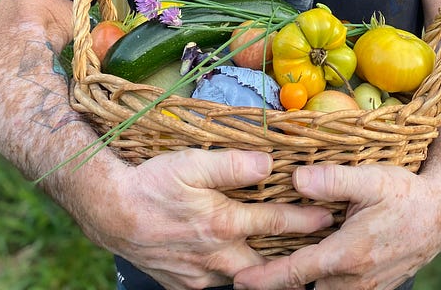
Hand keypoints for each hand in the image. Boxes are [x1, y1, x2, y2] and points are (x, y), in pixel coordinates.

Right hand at [81, 148, 334, 289]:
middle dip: (293, 253)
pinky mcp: (186, 284)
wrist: (110, 212)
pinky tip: (240, 261)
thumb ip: (232, 165)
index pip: (275, 223)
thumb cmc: (151, 182)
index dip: (305, 219)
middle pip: (267, 260)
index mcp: (222, 224)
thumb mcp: (191, 162)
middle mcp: (217, 256)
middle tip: (317, 243)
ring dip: (265, 264)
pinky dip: (236, 273)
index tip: (330, 215)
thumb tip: (268, 164)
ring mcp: (201, 276)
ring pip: (244, 275)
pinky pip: (219, 282)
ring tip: (285, 253)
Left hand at [233, 163, 440, 289]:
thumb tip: (296, 179)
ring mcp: (367, 287)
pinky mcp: (376, 287)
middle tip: (254, 270)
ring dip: (306, 280)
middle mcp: (354, 279)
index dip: (266, 279)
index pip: (296, 272)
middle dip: (283, 281)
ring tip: (283, 267)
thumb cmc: (405, 192)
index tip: (240, 282)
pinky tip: (318, 263)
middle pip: (308, 287)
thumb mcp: (371, 179)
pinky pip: (343, 289)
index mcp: (347, 254)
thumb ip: (333, 179)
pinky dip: (326, 281)